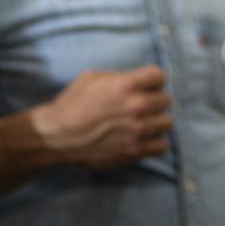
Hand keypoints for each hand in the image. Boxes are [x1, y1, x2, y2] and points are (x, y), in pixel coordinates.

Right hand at [30, 65, 173, 169]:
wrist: (57, 136)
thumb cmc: (72, 104)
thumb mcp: (93, 78)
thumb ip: (121, 78)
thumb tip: (140, 81)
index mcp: (126, 86)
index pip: (159, 75)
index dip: (153, 80)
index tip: (146, 85)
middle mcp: (135, 106)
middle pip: (166, 99)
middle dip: (154, 101)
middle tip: (141, 106)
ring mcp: (137, 130)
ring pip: (167, 122)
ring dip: (156, 122)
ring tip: (143, 123)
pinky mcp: (134, 150)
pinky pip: (162, 146)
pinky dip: (155, 142)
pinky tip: (143, 138)